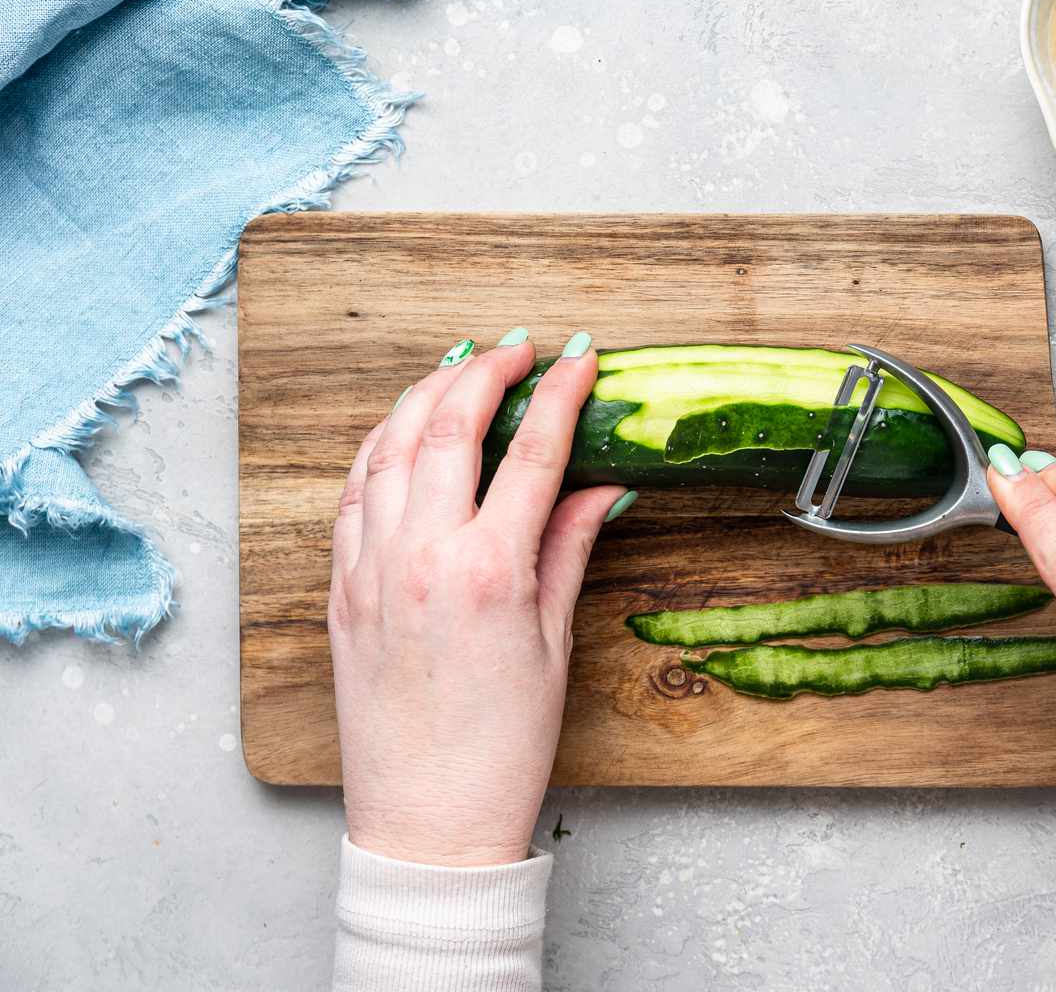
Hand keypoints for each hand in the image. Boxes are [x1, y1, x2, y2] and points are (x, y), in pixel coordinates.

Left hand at [327, 333, 631, 866]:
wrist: (428, 820)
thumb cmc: (501, 747)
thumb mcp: (552, 645)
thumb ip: (567, 550)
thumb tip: (602, 490)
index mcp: (489, 571)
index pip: (533, 453)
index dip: (562, 394)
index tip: (582, 358)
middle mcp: (422, 555)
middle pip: (452, 426)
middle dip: (488, 371)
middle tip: (521, 349)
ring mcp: (370, 569)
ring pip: (390, 447)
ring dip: (426, 394)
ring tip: (459, 367)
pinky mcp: (339, 589)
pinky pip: (352, 494)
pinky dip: (377, 448)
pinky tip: (400, 431)